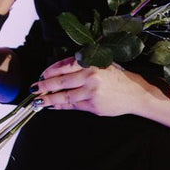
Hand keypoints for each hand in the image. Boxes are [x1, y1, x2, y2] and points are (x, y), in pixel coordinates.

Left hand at [34, 57, 155, 117]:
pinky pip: (73, 106)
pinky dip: (62, 106)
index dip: (50, 71)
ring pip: (65, 96)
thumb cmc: (117, 78)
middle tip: (34, 88)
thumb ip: (82, 65)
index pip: (65, 66)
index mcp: (91, 63)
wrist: (135, 94)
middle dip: (45, 86)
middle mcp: (90, 77)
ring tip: (39, 100)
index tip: (42, 75)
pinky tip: (53, 106)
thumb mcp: (101, 64)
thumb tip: (58, 71)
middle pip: (61, 81)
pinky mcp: (93, 106)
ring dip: (49, 99)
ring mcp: (92, 93)